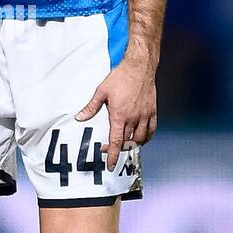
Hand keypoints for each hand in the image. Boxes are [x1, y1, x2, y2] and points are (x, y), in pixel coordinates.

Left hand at [75, 46, 157, 168]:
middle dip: (118, 150)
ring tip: (125, 144)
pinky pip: (151, 130)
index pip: (115, 142)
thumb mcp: (101, 91)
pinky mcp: (152, 111)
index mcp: (119, 116)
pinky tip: (141, 138)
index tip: (109, 165)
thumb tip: (80, 118)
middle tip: (109, 149)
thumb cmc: (121, 77)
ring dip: (132, 145)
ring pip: (140, 139)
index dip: (112, 155)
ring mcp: (144, 115)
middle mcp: (133, 118)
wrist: (140, 66)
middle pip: (127, 142)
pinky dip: (146, 137)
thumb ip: (91, 107)